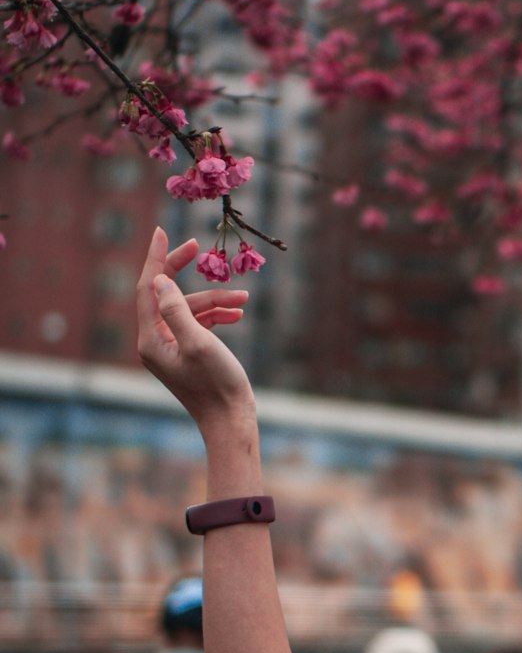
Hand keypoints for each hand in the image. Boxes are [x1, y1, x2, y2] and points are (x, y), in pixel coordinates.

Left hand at [136, 227, 253, 429]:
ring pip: (189, 309)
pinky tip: (236, 315)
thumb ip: (176, 310)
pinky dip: (216, 316)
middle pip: (166, 294)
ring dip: (215, 300)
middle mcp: (156, 341)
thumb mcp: (198, 342)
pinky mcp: (188, 353)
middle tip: (199, 247)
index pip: (147, 288)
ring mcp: (171, 348)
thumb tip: (160, 279)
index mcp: (151, 338)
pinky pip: (198, 324)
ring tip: (243, 300)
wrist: (230, 421)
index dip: (155, 258)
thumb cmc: (216, 384)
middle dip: (186, 273)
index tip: (162, 231)